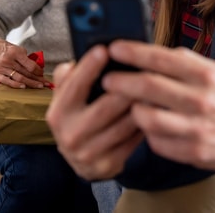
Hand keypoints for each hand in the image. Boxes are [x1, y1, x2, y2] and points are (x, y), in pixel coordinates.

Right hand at [0, 38, 46, 88]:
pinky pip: (7, 82)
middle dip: (37, 78)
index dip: (38, 70)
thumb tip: (37, 68)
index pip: (30, 65)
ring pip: (19, 78)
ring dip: (30, 83)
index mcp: (14, 52)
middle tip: (45, 83)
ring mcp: (1, 68)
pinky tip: (24, 87)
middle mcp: (8, 60)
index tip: (42, 73)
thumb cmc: (5, 49)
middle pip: (26, 72)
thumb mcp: (17, 48)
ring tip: (39, 86)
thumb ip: (26, 58)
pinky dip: (16, 85)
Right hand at [45, 45, 143, 179]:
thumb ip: (69, 75)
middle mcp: (70, 135)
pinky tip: (155, 108)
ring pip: (124, 124)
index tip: (104, 49)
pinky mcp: (108, 165)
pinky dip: (145, 122)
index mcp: (58, 114)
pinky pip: (133, 140)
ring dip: (142, 104)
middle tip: (143, 67)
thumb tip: (84, 54)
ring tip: (156, 86)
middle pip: (106, 106)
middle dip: (127, 86)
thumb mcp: (66, 96)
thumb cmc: (77, 115)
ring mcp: (89, 153)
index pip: (74, 86)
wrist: (80, 159)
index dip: (89, 67)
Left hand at [103, 41, 214, 169]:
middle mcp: (201, 99)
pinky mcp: (194, 152)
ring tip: (129, 104)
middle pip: (148, 87)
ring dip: (132, 109)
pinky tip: (149, 126)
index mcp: (205, 74)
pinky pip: (156, 142)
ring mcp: (197, 128)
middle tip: (108, 79)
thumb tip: (147, 52)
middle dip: (121, 81)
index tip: (115, 48)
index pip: (160, 59)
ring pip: (147, 117)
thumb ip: (184, 61)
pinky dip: (148, 133)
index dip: (132, 52)